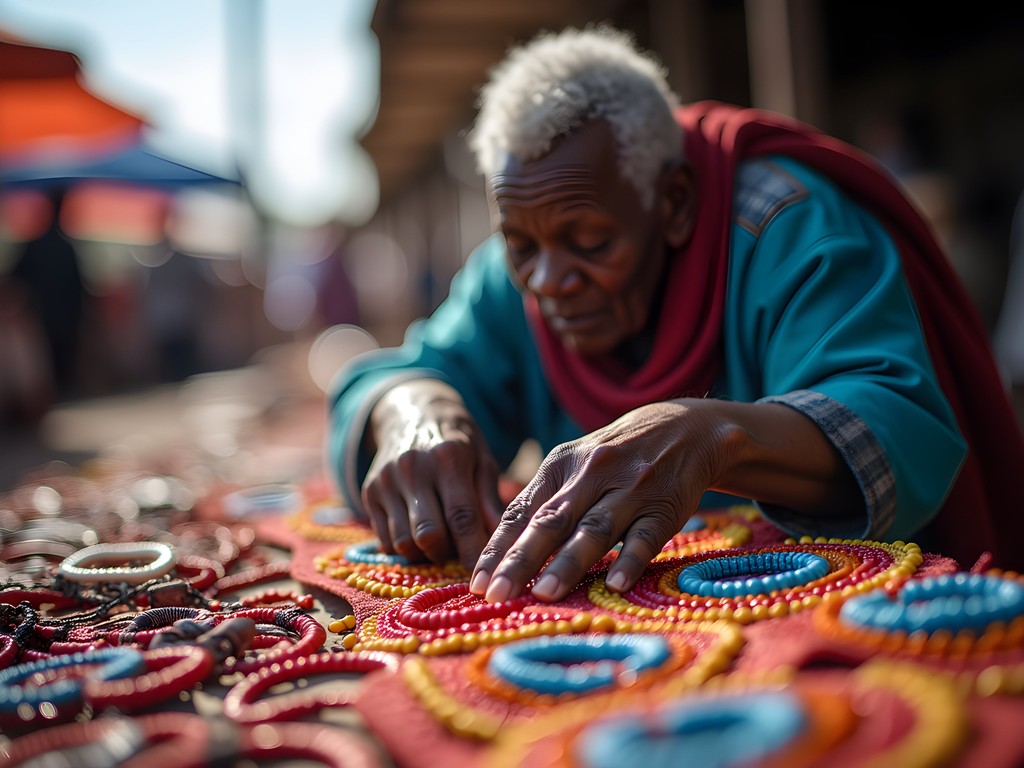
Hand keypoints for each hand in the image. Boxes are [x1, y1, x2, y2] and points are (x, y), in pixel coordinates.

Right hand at [362, 380, 503, 569]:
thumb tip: (501, 544)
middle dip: (447, 553)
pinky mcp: (368, 491)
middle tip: (459, 550)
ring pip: (403, 542)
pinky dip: (404, 547)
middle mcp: (413, 467)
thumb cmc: (458, 441)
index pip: (462, 516)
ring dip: (424, 553)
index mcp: (449, 456)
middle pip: (428, 535)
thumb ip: (490, 501)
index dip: (473, 550)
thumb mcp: (482, 460)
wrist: (412, 410)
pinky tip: (419, 533)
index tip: (484, 571)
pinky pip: (385, 539)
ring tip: (441, 541)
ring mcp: (386, 480)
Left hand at [470, 401, 724, 602]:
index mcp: (561, 464)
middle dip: (520, 559)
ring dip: (568, 562)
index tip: (476, 583)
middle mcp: (591, 474)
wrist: (684, 428)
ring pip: (594, 529)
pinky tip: (616, 585)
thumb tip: (499, 550)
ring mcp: (630, 490)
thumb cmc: (615, 456)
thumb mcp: (575, 464)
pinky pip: (645, 536)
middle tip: (496, 594)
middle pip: (550, 521)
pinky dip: (630, 560)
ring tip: (544, 594)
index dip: (497, 548)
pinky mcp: (665, 507)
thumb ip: (543, 501)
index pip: (520, 511)